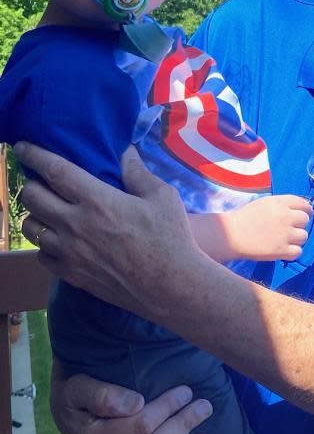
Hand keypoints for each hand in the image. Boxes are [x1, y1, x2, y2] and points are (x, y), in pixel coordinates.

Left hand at [16, 142, 207, 321]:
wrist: (171, 286)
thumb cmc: (171, 238)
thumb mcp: (163, 197)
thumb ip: (138, 172)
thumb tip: (125, 152)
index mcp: (98, 200)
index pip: (54, 170)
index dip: (34, 154)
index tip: (23, 147)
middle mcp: (76, 225)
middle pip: (32, 197)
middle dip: (31, 184)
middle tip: (40, 181)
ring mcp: (70, 252)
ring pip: (31, 227)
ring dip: (35, 214)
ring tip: (47, 211)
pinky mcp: (72, 275)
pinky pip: (41, 255)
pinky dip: (44, 244)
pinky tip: (57, 240)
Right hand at [224, 194, 312, 260]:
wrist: (231, 235)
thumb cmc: (246, 218)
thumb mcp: (265, 203)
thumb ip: (282, 205)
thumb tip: (300, 210)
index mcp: (280, 203)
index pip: (304, 204)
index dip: (306, 210)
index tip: (305, 215)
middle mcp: (285, 217)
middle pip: (305, 220)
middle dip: (299, 225)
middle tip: (289, 229)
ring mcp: (284, 234)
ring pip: (304, 236)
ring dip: (297, 239)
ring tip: (284, 240)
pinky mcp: (281, 250)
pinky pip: (298, 252)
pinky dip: (292, 252)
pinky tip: (283, 250)